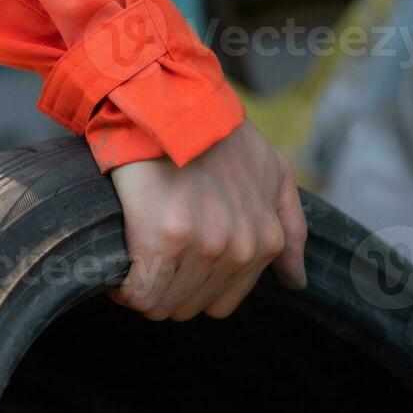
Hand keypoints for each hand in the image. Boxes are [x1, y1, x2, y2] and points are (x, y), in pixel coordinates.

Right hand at [108, 120, 307, 320]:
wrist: (172, 105)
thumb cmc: (216, 135)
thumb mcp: (274, 171)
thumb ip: (290, 227)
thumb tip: (295, 281)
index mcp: (264, 241)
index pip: (217, 303)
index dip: (184, 289)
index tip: (167, 266)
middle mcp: (239, 249)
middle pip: (186, 307)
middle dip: (161, 291)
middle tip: (145, 259)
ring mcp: (204, 247)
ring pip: (160, 305)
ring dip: (140, 290)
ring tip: (130, 259)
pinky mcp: (165, 240)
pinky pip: (138, 293)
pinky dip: (123, 287)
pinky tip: (117, 266)